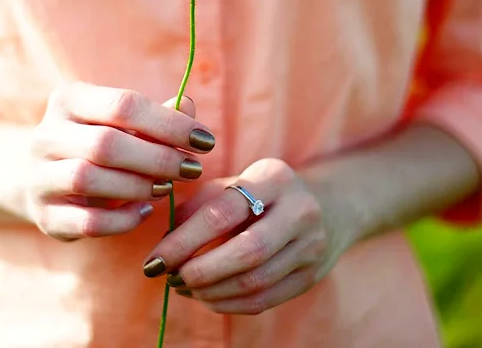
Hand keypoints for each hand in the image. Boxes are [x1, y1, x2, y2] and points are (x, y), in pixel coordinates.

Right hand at [0, 83, 214, 241]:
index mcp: (68, 100)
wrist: (40, 179)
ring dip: (139, 186)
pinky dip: (123, 219)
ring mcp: (39, 177)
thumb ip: (156, 116)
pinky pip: (86, 222)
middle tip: (193, 169)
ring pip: (89, 179)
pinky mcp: (44, 215)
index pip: (122, 105)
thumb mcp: (122, 124)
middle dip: (158, 158)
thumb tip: (187, 106)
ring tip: (167, 187)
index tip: (205, 140)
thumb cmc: (96, 144)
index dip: (169, 124)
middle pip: (106, 144)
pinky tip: (144, 212)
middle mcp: (46, 135)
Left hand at [141, 158, 342, 314]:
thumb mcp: (233, 184)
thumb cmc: (262, 193)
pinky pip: (265, 300)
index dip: (183, 241)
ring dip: (211, 292)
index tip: (155, 260)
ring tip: (184, 288)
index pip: (223, 213)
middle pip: (246, 252)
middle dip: (200, 272)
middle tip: (170, 278)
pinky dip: (229, 304)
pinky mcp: (312, 276)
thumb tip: (164, 245)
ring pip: (255, 282)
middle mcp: (300, 210)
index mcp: (274, 177)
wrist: (327, 205)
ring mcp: (312, 246)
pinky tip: (207, 298)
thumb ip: (198, 207)